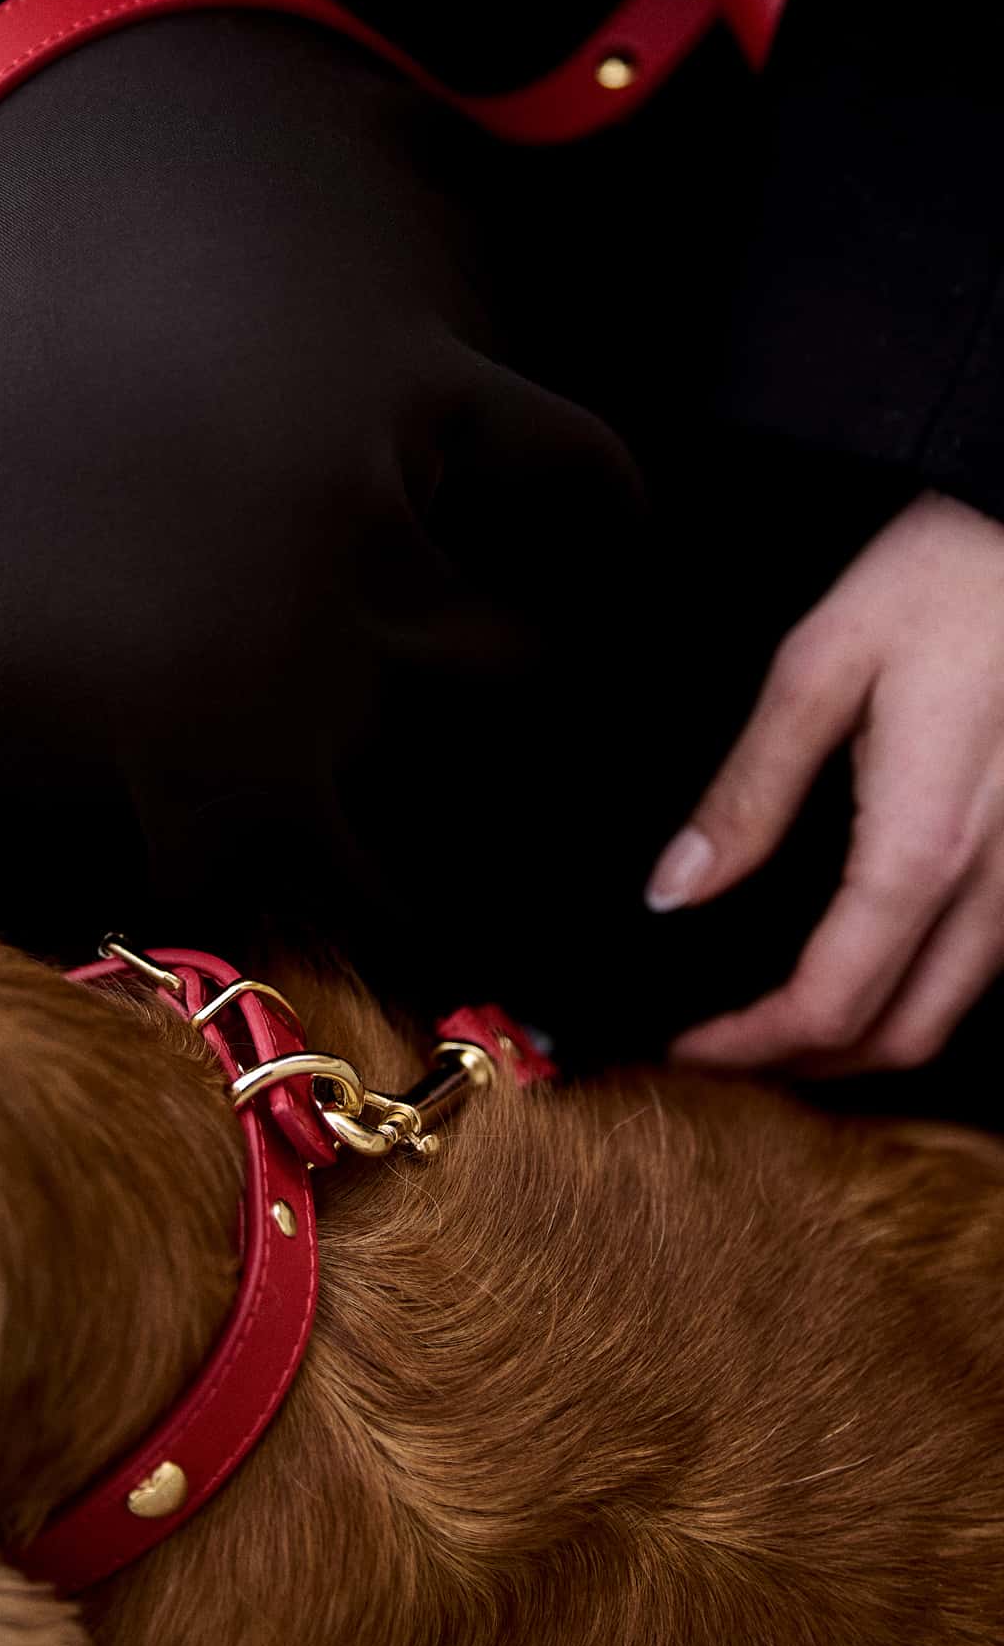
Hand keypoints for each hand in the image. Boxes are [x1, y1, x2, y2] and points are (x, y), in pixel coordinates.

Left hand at [646, 493, 1003, 1072]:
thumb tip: (674, 889)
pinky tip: (857, 967)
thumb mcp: (820, 667)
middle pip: (902, 1035)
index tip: (688, 1048)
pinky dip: (913, 995)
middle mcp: (995, 882)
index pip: (832, 1000)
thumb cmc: (939, 579)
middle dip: (805, 1065)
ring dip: (863, 1039)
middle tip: (724, 1051)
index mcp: (923, 844)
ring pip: (952, 1012)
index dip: (752, 1046)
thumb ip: (750, 791)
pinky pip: (983, 966)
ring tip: (775, 1024)